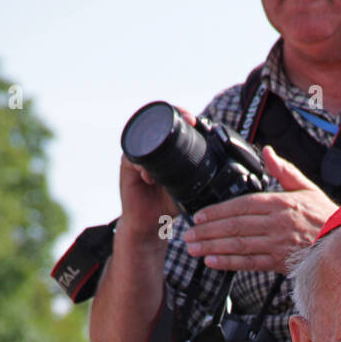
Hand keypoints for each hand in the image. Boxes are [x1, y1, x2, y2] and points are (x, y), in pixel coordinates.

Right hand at [117, 107, 198, 241]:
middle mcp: (151, 150)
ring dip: (155, 140)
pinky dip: (142, 166)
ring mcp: (139, 156)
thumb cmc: (168, 205)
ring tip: (165, 147)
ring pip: (145, 139)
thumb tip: (213, 165)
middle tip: (186, 119)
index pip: (172, 128)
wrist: (151, 224)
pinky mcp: (127, 167)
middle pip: (158, 126)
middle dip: (172, 119)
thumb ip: (195, 175)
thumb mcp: (187, 188)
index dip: (181, 118)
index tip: (194, 120)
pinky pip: (133, 159)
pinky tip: (149, 177)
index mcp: (166, 152)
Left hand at [182, 145, 335, 271]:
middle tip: (188, 235)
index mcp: (280, 203)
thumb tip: (267, 151)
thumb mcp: (306, 186)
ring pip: (238, 245)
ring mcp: (277, 244)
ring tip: (193, 249)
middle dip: (208, 231)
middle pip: (235, 226)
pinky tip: (213, 262)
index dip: (218, 211)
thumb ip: (284, 170)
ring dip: (213, 247)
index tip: (199, 216)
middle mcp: (276, 223)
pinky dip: (230, 263)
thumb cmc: (325, 216)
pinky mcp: (279, 263)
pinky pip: (250, 263)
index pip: (241, 206)